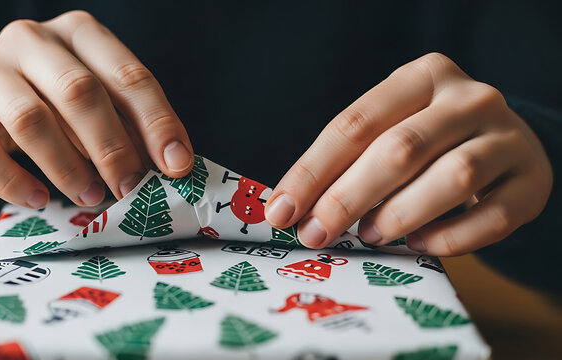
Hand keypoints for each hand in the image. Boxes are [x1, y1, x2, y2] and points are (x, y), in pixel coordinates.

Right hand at [0, 11, 193, 208]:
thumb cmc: (51, 100)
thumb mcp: (94, 100)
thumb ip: (129, 123)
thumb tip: (171, 163)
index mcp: (79, 32)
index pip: (127, 75)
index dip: (156, 122)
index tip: (176, 164)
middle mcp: (31, 39)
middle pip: (79, 92)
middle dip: (112, 147)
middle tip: (129, 187)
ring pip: (32, 120)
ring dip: (67, 167)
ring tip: (90, 196)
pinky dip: (14, 182)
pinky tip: (38, 200)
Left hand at [265, 53, 552, 255]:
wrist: (506, 145)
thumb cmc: (432, 141)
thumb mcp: (391, 130)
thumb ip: (348, 161)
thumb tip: (292, 208)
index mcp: (423, 76)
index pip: (355, 123)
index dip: (312, 172)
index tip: (282, 211)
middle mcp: (469, 98)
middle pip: (399, 149)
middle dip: (347, 198)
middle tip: (317, 233)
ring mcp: (507, 137)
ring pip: (451, 180)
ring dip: (398, 215)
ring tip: (369, 235)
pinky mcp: (531, 180)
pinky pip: (489, 217)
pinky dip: (447, 238)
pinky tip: (418, 244)